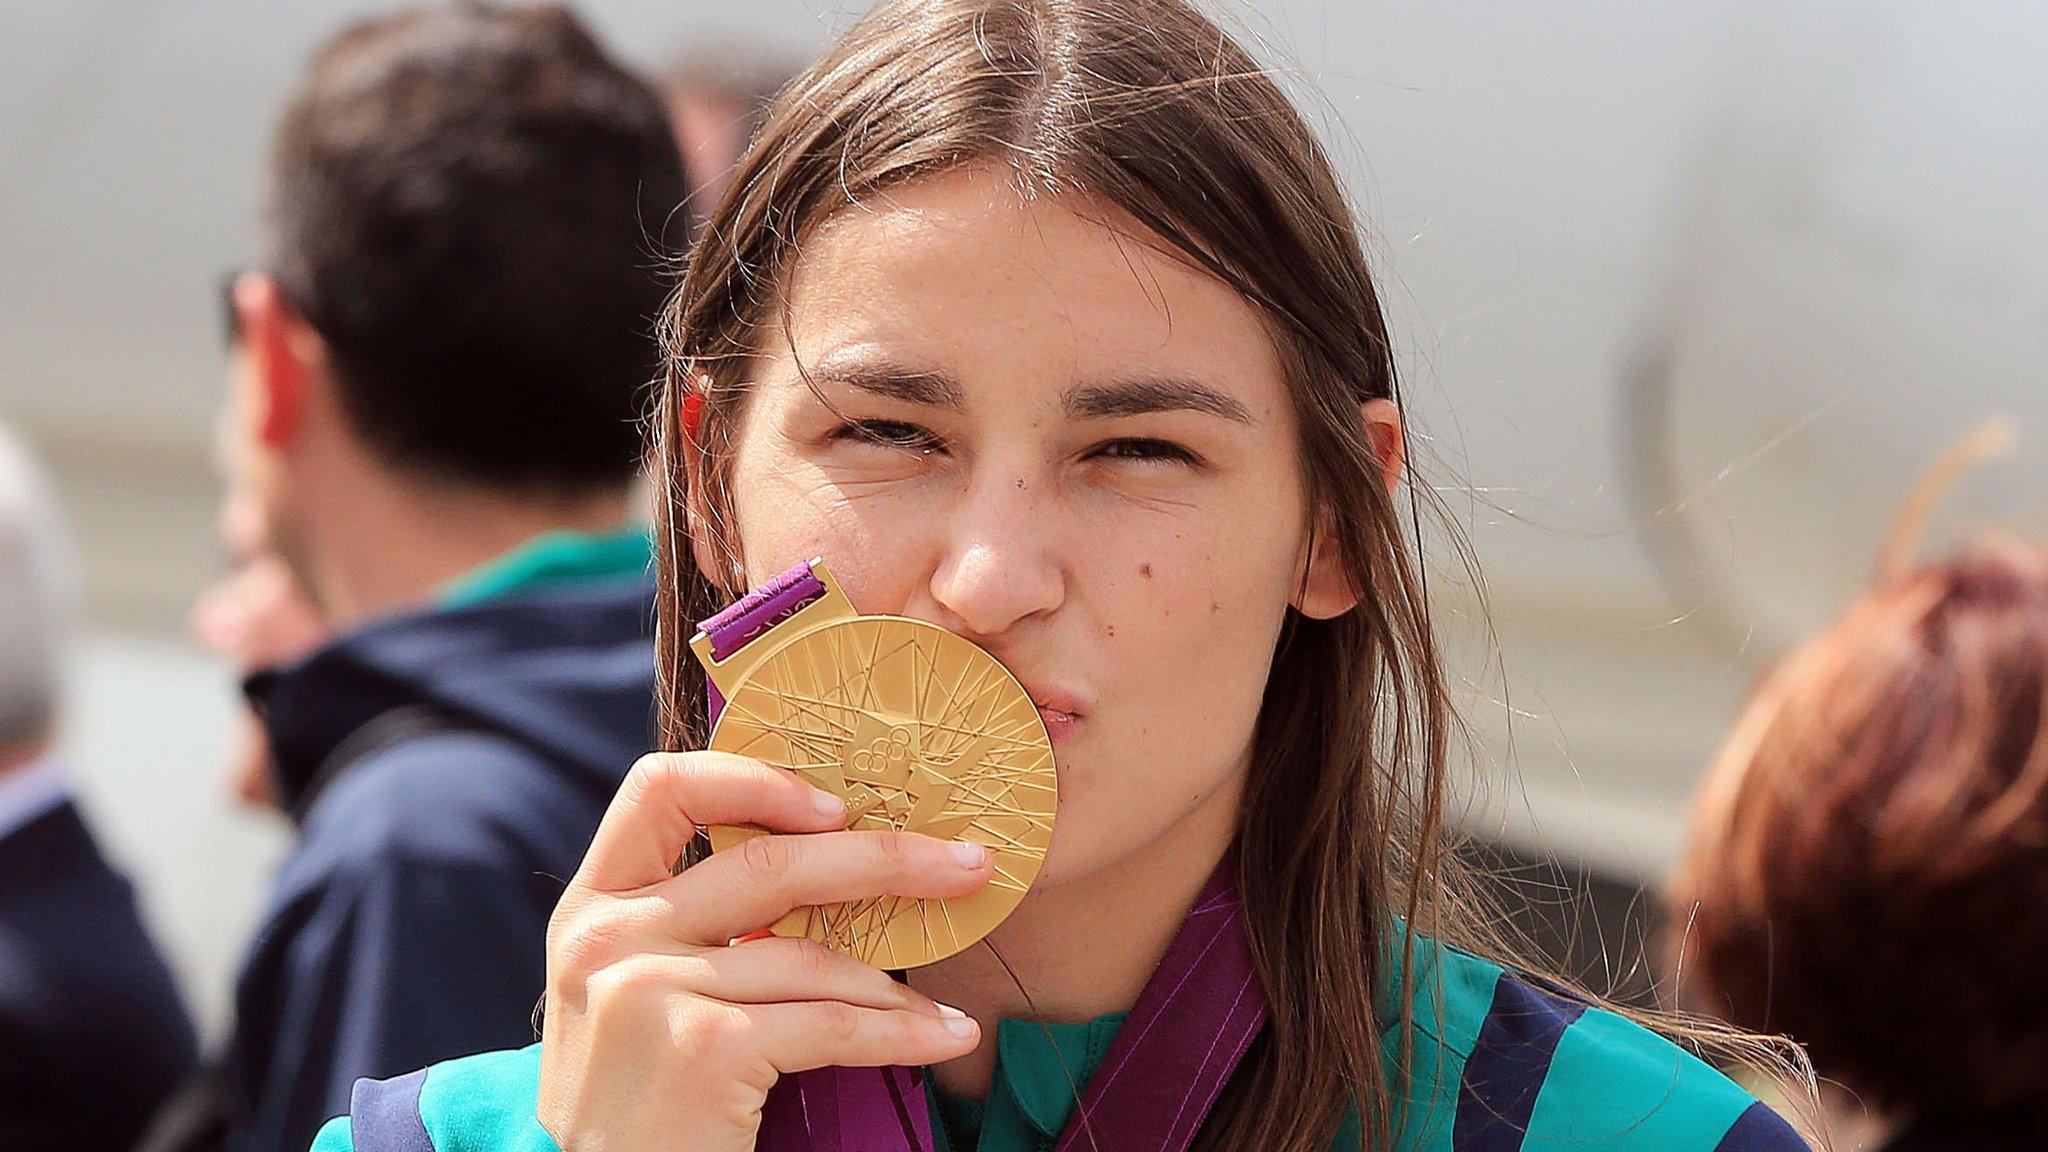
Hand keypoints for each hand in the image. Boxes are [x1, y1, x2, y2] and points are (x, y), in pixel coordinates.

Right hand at [536, 751, 992, 1151]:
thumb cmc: (643, 1104)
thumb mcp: (633, 993)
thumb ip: (688, 924)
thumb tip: (823, 855)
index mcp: (591, 907)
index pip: (660, 788)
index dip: (754, 779)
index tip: (836, 807)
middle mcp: (608, 937)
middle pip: (769, 860)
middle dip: (885, 858)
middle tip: (966, 861)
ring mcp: (650, 989)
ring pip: (811, 953)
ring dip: (896, 982)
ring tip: (947, 1007)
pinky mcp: (703, 1047)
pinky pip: (831, 1023)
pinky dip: (899, 1032)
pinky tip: (942, 1036)